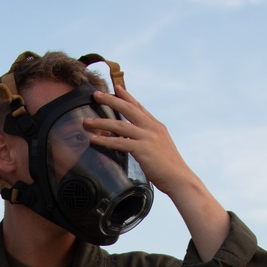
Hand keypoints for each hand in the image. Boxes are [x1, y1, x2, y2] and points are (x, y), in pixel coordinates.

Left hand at [85, 83, 230, 261]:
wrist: (180, 179)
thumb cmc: (170, 168)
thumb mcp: (161, 148)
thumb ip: (149, 141)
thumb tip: (136, 142)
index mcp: (156, 126)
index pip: (139, 107)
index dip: (127, 96)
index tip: (116, 87)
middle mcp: (151, 128)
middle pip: (127, 108)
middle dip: (111, 100)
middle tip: (96, 94)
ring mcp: (147, 137)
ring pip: (119, 125)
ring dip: (101, 122)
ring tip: (87, 121)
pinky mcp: (142, 149)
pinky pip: (119, 142)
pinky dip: (104, 140)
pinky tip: (93, 140)